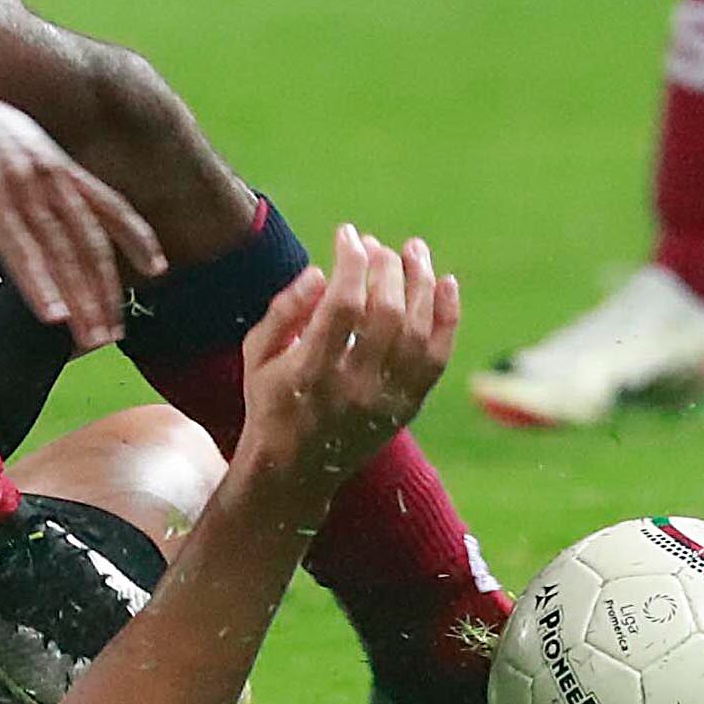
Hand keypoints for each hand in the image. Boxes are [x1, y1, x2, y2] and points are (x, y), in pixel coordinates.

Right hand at [0, 70, 164, 349]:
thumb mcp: (8, 150)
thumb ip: (24, 185)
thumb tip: (26, 220)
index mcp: (54, 162)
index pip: (109, 205)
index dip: (136, 237)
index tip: (157, 267)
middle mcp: (48, 173)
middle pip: (89, 241)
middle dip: (104, 291)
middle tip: (113, 333)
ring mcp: (20, 183)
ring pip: (61, 251)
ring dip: (79, 299)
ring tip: (89, 337)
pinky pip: (20, 247)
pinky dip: (38, 282)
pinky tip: (51, 313)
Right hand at [235, 225, 458, 505]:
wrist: (295, 470)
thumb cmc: (271, 400)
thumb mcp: (256, 356)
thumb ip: (283, 310)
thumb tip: (320, 272)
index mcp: (311, 373)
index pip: (343, 307)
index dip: (351, 263)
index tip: (347, 234)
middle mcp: (354, 389)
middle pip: (386, 316)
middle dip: (386, 269)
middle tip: (377, 245)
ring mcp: (386, 402)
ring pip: (418, 334)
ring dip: (421, 283)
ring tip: (414, 249)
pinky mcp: (407, 407)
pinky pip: (437, 358)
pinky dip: (447, 318)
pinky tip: (445, 282)